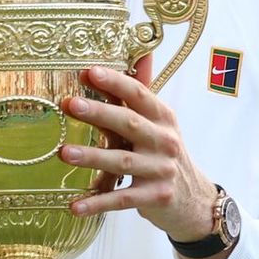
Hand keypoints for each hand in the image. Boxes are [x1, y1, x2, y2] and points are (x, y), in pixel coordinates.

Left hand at [60, 57, 218, 246]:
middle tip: (70, 104)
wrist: (194, 200)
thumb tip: (141, 52)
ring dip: (92, 157)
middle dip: (99, 113)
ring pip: (122, 162)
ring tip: (63, 153)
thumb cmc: (166, 154)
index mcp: (164, 117)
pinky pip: (122, 199)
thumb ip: (143, 92)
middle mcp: (165, 141)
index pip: (139, 94)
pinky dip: (98, 202)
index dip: (115, 82)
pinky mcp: (156, 197)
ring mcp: (162, 170)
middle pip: (130, 123)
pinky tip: (74, 205)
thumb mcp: (160, 123)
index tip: (89, 71)